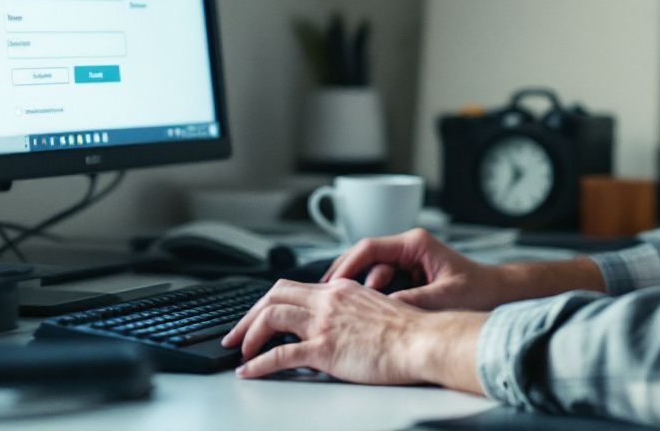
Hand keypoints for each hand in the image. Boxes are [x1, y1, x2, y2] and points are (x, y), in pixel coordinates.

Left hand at [220, 277, 484, 389]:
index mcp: (341, 290)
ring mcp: (325, 323)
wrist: (424, 341)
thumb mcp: (377, 311)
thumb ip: (352, 314)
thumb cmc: (411, 333)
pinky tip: (249, 372)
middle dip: (249, 314)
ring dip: (249, 334)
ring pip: (271, 317)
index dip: (270, 302)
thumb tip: (338, 328)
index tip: (259, 318)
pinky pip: (280, 355)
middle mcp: (328, 300)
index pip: (294, 287)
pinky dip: (258, 363)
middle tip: (235, 333)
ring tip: (239, 351)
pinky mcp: (324, 349)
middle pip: (274, 295)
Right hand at [320, 228, 511, 310]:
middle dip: (344, 276)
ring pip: (370, 271)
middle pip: (364, 257)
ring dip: (357, 288)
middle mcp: (408, 248)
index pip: (370, 247)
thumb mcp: (446, 297)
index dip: (347, 265)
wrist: (498, 294)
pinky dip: (370, 295)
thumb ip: (415, 301)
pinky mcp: (409, 275)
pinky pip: (382, 281)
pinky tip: (360, 310)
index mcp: (415, 244)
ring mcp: (407, 261)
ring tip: (341, 308)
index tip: (332, 284)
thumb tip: (385, 308)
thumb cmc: (479, 291)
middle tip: (325, 297)